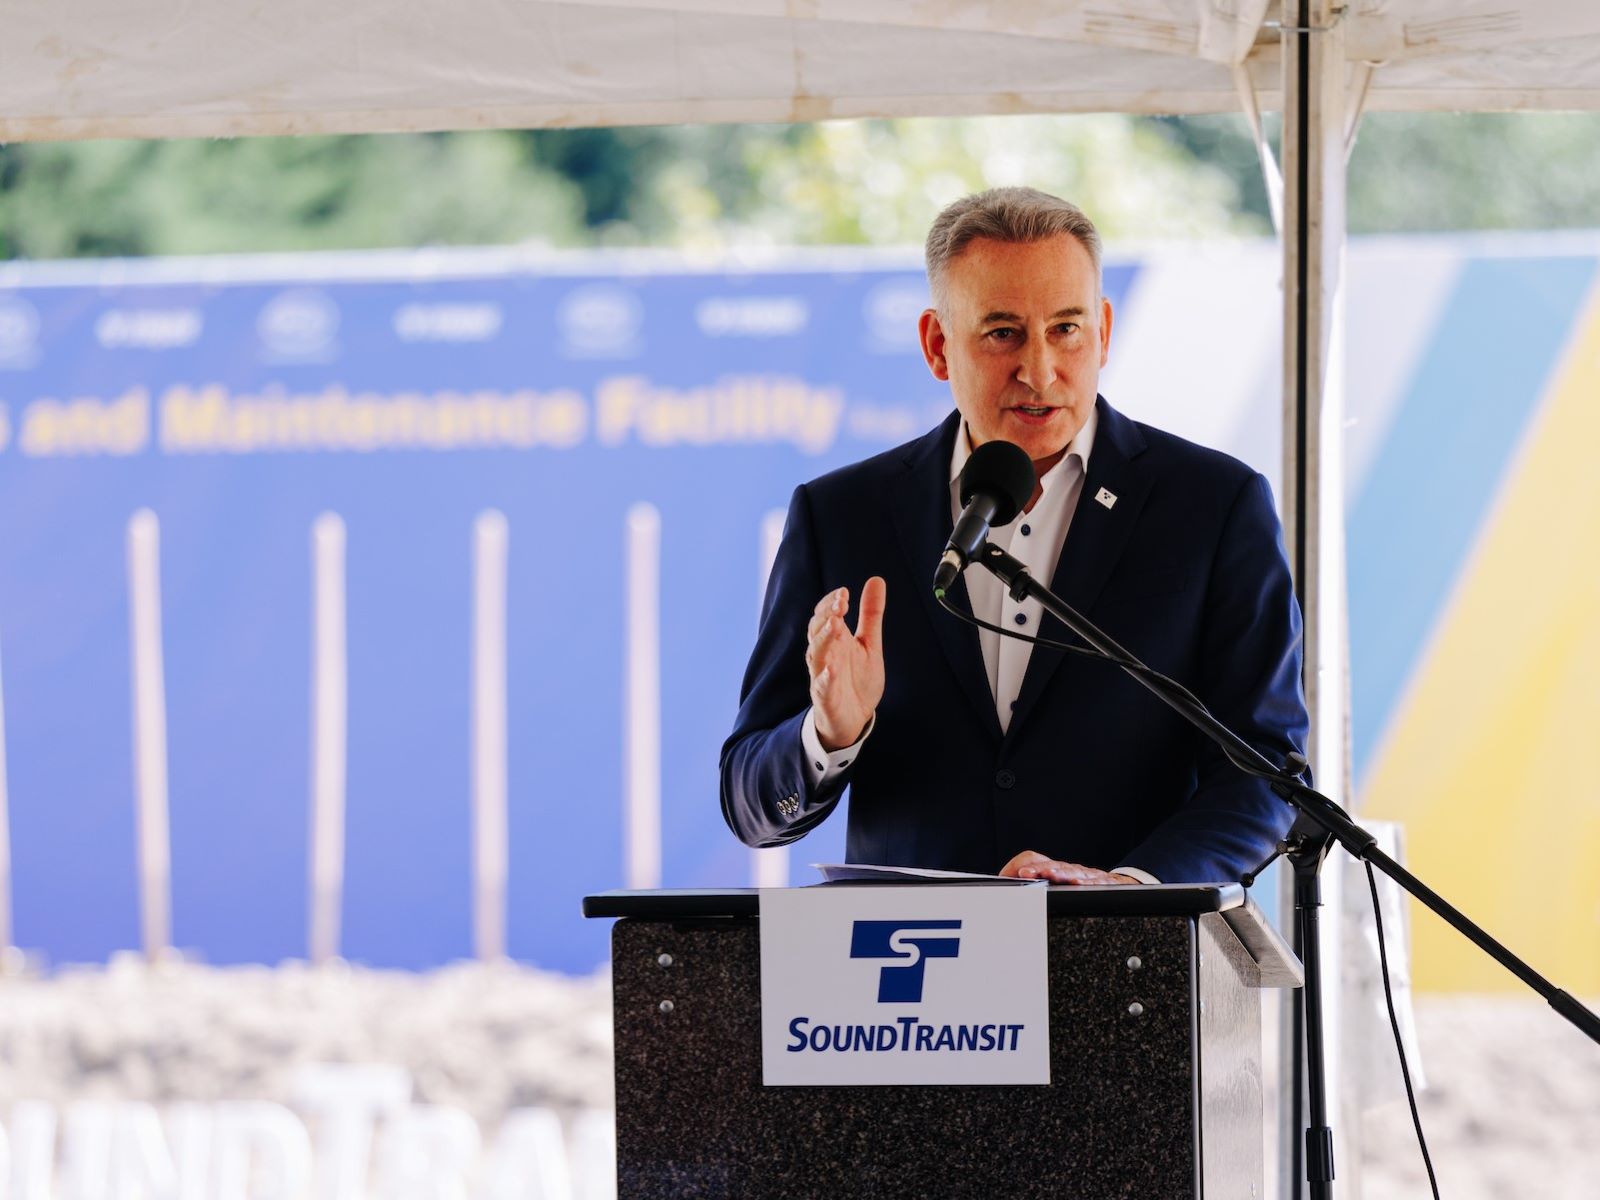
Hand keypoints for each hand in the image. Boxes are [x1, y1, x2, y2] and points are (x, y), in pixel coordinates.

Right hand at [805, 578, 886, 750]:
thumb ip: (870, 614)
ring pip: (816, 655)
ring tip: (835, 625)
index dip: (831, 603)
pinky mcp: (826, 699)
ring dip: (824, 639)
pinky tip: (831, 669)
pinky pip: (822, 687)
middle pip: (817, 631)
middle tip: (842, 602)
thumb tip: (876, 579)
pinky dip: (825, 678)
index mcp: (834, 640)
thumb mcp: (868, 644)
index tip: (844, 592)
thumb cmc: (856, 679)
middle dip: (827, 615)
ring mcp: (823, 676)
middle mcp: (825, 655)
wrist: (853, 719)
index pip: (825, 615)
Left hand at [999, 850, 1138, 884]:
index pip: (1033, 859)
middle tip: (1024, 874)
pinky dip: (1086, 882)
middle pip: (1050, 864)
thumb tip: (1006, 886)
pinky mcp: (1101, 883)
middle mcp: (1067, 869)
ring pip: (1069, 870)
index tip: (1005, 877)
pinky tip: (1079, 884)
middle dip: (1036, 868)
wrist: (1118, 884)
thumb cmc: (1082, 885)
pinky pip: (1094, 882)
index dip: (1018, 866)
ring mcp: (1084, 875)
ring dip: (1057, 872)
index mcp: (1053, 868)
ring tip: (1047, 875)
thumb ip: (1035, 884)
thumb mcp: (1058, 884)